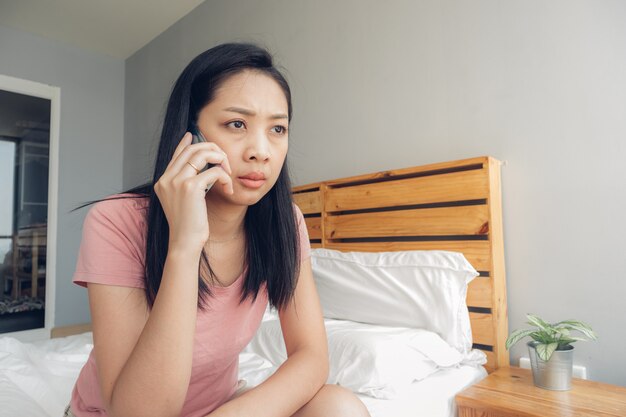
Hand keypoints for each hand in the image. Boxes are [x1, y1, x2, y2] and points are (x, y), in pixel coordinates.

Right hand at [154, 132, 233, 252]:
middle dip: (212, 150)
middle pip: (191, 149)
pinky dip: (226, 177)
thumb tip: (201, 168)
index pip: (175, 154)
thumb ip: (187, 183)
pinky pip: (214, 171)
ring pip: (203, 154)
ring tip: (228, 173)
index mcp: (162, 181)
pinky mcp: (190, 187)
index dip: (184, 143)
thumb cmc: (188, 225)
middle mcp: (167, 178)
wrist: (184, 242)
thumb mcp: (183, 201)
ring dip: (221, 160)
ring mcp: (177, 181)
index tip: (192, 134)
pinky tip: (229, 189)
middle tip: (225, 162)